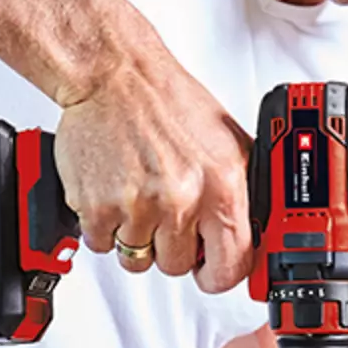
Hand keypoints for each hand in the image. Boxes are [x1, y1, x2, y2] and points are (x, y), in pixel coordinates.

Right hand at [53, 55, 252, 290]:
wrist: (116, 75)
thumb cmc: (170, 103)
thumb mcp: (230, 143)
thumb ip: (242, 192)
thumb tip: (251, 235)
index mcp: (221, 187)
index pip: (231, 267)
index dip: (218, 273)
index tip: (210, 269)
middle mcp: (181, 199)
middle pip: (178, 267)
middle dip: (172, 247)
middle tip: (167, 214)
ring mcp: (137, 206)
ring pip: (138, 260)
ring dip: (138, 238)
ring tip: (141, 199)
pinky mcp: (96, 207)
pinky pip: (102, 245)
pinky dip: (106, 227)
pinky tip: (117, 194)